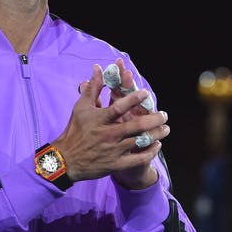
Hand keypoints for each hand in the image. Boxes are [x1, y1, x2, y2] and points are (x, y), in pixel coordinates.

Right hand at [54, 65, 169, 189]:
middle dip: (154, 119)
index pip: (118, 107)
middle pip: (136, 125)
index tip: (146, 92)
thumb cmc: (75, 130)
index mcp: (100, 119)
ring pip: (140, 141)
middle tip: (164, 115)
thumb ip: (93, 87)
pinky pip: (137, 159)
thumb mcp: (81, 107)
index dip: (133, 99)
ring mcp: (113, 150)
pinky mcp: (116, 164)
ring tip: (166, 128)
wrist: (65, 160)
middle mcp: (108, 134)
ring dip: (156, 135)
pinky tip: (157, 145)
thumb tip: (98, 67)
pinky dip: (150, 152)